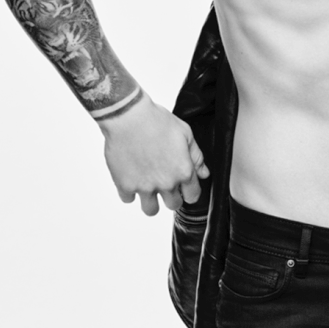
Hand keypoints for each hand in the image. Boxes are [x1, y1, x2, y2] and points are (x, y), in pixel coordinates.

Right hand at [98, 93, 210, 215]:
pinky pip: (128, 200)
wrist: (128, 117)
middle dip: (171, 197)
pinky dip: (129, 191)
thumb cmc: (157, 121)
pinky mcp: (124, 185)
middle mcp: (166, 183)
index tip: (183, 187)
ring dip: (150, 201)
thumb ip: (196, 156)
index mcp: (183, 171)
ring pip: (151, 210)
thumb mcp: (185, 133)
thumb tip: (204, 173)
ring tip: (147, 186)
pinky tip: (131, 176)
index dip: (188, 191)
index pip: (192, 196)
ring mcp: (144, 187)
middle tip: (163, 183)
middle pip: (173, 205)